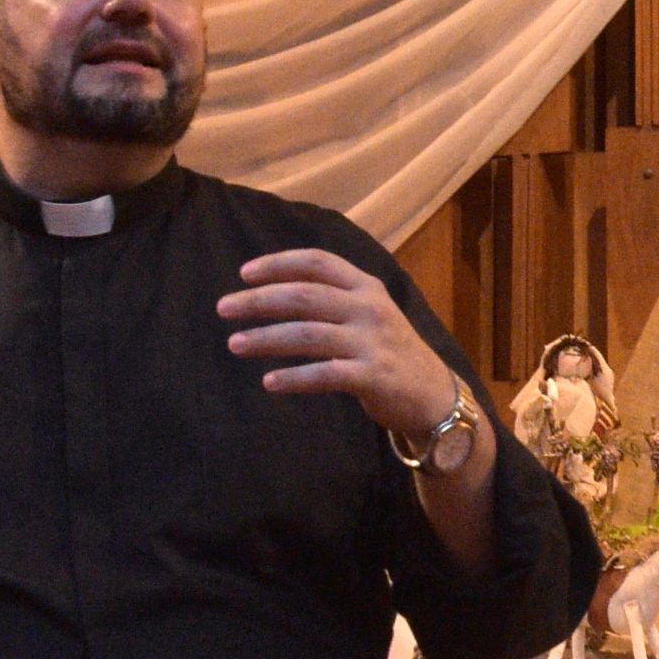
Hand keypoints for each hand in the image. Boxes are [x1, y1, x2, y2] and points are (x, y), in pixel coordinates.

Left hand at [217, 249, 459, 441]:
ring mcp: (372, 342)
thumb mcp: (371, 313)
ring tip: (235, 344)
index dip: (278, 264)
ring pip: (308, 334)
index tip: (244, 273)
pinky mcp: (372, 376)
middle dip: (259, 301)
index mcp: (367, 286)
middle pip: (304, 296)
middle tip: (224, 309)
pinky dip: (293, 378)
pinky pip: (324, 374)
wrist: (435, 395)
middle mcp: (370, 309)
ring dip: (266, 339)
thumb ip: (335, 299)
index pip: (317, 262)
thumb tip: (275, 293)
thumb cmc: (392, 352)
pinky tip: (269, 382)